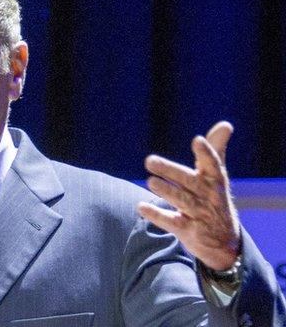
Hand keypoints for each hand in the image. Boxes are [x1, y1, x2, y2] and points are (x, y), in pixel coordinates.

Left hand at [138, 121, 240, 270]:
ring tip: (150, 181)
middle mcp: (209, 196)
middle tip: (149, 160)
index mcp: (215, 180)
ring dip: (165, 190)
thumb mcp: (217, 176)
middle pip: (189, 181)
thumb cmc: (215, 199)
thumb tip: (225, 124)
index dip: (206, 153)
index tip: (197, 140)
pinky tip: (141, 207)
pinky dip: (156, 214)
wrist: (225, 242)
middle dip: (170, 171)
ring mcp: (200, 214)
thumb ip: (215, 150)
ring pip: (181, 200)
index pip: (213, 164)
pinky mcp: (189, 231)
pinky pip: (171, 221)